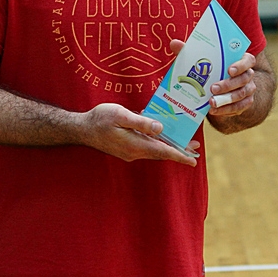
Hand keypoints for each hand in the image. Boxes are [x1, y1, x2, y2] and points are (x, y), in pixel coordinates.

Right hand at [81, 102, 197, 165]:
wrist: (82, 129)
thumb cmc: (100, 119)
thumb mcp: (121, 115)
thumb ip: (141, 122)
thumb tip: (160, 128)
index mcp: (136, 145)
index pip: (163, 152)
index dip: (180, 155)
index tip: (193, 161)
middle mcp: (135, 152)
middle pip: (162, 152)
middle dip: (179, 151)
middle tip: (195, 148)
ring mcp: (130, 152)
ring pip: (154, 150)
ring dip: (169, 146)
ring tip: (183, 142)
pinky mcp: (126, 148)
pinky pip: (146, 147)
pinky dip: (156, 143)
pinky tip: (160, 134)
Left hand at [168, 39, 256, 116]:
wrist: (217, 89)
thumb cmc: (210, 69)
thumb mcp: (200, 60)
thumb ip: (190, 51)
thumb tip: (175, 43)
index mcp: (241, 60)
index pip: (248, 60)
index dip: (241, 65)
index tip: (229, 69)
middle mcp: (247, 75)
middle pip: (244, 79)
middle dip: (228, 84)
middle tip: (212, 88)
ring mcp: (247, 90)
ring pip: (242, 94)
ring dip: (226, 99)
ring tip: (211, 102)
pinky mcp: (244, 103)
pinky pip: (238, 108)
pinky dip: (226, 110)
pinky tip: (214, 110)